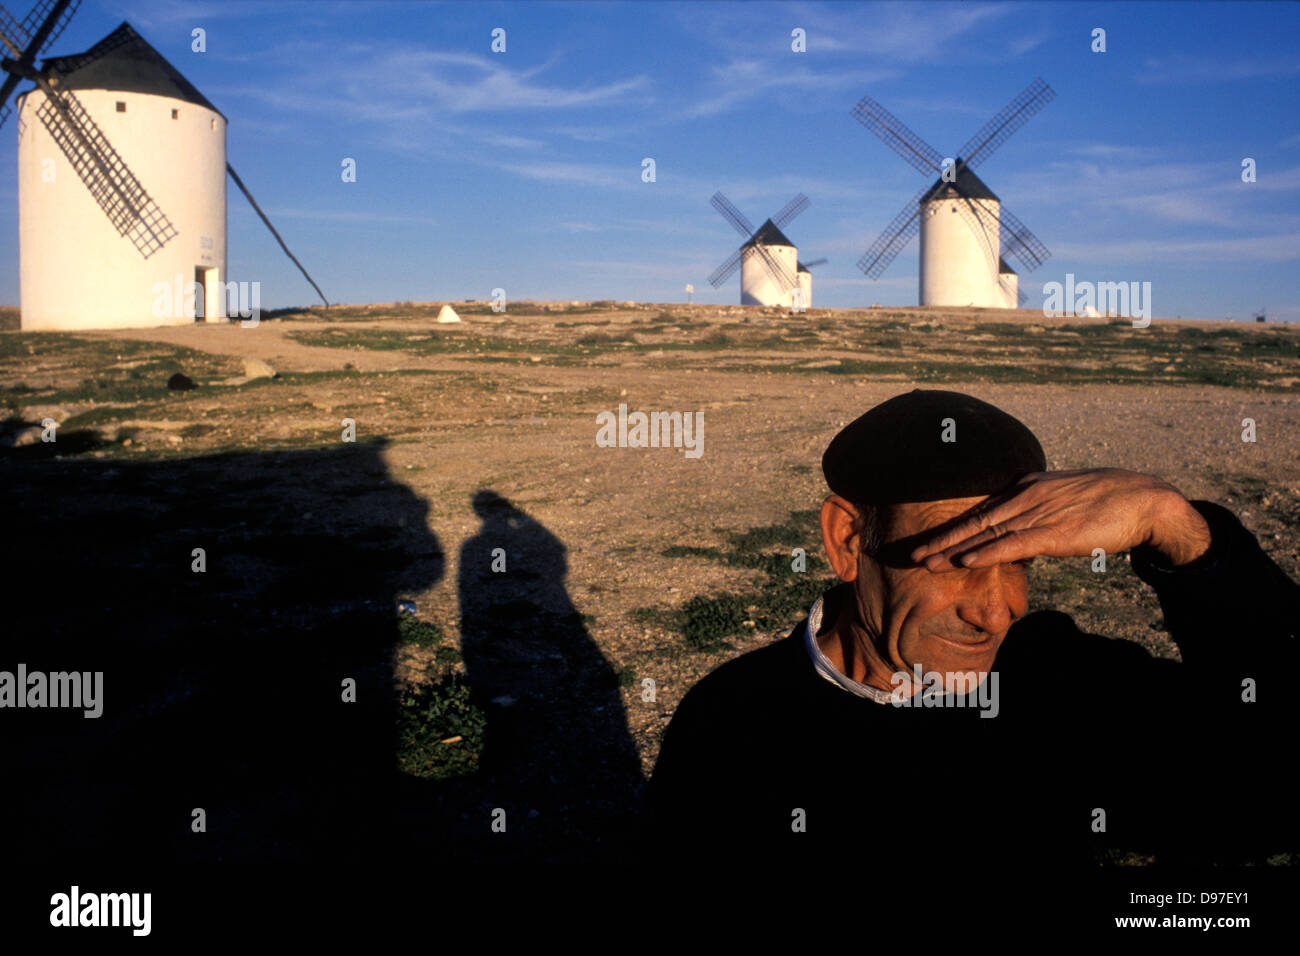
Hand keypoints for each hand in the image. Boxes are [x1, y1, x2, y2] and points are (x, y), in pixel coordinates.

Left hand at [907, 468, 1207, 569]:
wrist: (1145, 500)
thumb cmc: (1108, 503)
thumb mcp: (1063, 503)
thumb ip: (1038, 514)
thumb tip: (1020, 534)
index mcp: (1026, 487)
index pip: (980, 508)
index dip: (951, 525)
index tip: (926, 538)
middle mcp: (1026, 497)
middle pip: (973, 520)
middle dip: (940, 538)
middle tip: (911, 552)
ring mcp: (1039, 513)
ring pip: (985, 534)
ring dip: (952, 550)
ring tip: (925, 562)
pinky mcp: (1055, 532)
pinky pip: (1012, 545)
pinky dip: (984, 553)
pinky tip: (963, 562)